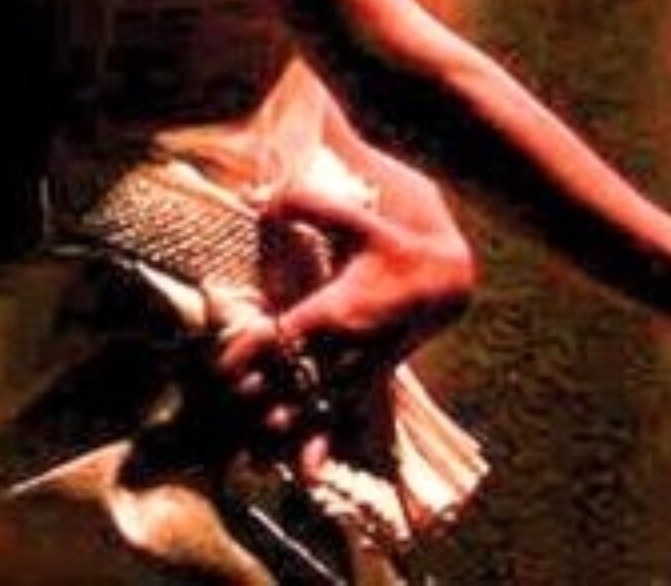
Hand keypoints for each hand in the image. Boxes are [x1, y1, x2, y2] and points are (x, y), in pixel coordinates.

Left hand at [213, 171, 474, 464]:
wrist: (446, 282)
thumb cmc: (396, 247)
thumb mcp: (360, 220)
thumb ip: (313, 206)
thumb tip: (266, 197)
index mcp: (338, 310)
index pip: (287, 335)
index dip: (254, 350)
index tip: (224, 367)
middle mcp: (346, 348)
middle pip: (295, 382)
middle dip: (262, 400)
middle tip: (226, 417)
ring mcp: (357, 368)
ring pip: (317, 409)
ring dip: (286, 432)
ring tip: (256, 458)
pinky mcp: (367, 379)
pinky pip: (341, 418)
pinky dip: (321, 443)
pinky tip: (306, 474)